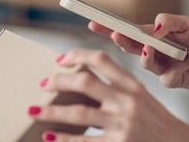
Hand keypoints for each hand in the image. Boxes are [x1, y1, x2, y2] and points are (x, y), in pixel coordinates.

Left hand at [28, 48, 188, 141]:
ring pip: (78, 113)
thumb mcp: (142, 97)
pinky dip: (63, 138)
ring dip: (50, 111)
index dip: (77, 55)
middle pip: (85, 82)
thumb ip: (118, 87)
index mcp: (133, 84)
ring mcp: (122, 124)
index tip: (59, 60)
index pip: (102, 59)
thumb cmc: (156, 121)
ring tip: (32, 110)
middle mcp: (127, 101)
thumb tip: (83, 80)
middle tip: (43, 84)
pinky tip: (48, 135)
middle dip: (58, 81)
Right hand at [89, 14, 188, 92]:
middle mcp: (152, 53)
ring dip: (147, 55)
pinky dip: (183, 62)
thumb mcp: (188, 24)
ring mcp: (160, 68)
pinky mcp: (173, 81)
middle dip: (121, 40)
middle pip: (130, 47)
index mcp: (152, 36)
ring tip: (151, 46)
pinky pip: (170, 74)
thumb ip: (170, 21)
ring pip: (146, 63)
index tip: (93, 21)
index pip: (127, 31)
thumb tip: (155, 26)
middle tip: (116, 34)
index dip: (109, 27)